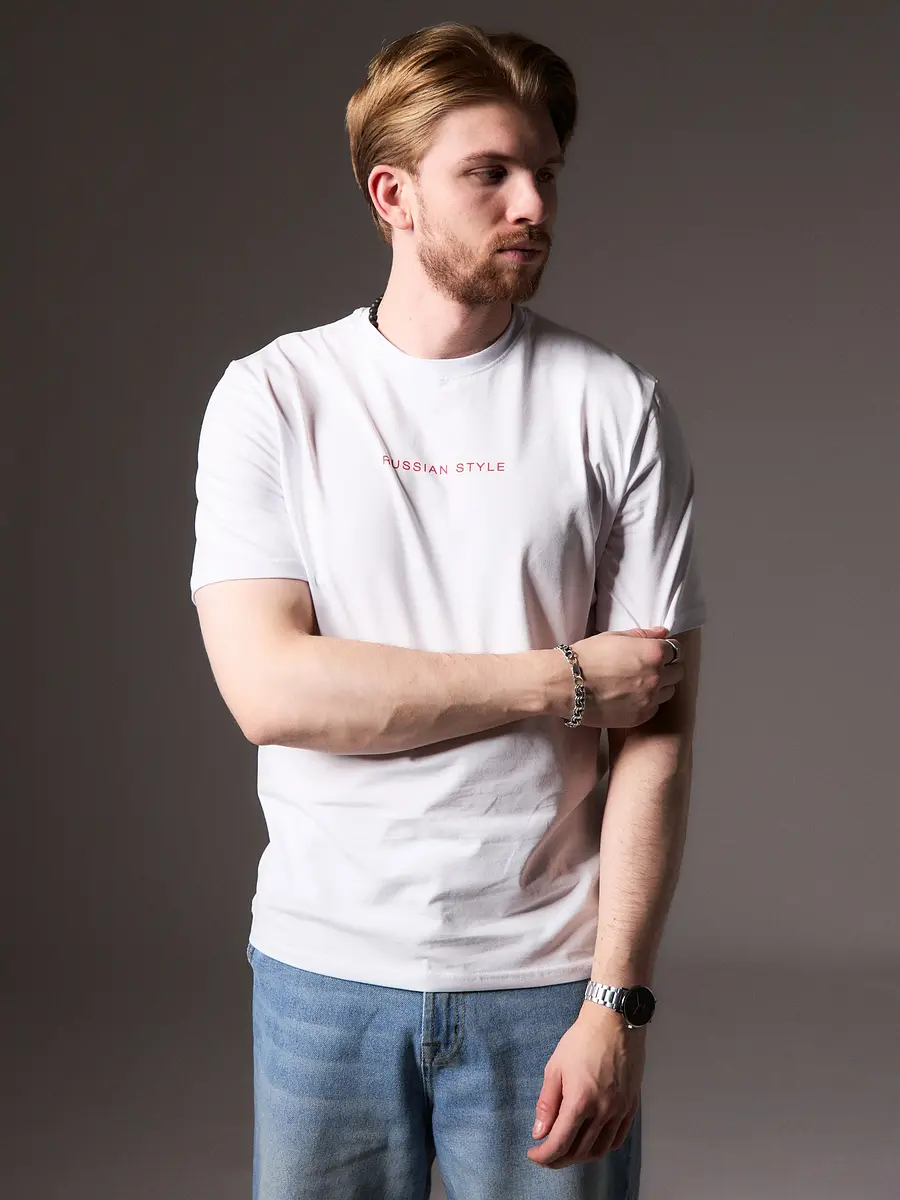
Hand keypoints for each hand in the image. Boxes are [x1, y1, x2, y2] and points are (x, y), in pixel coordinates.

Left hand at [526, 1002, 644, 1169]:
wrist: (614, 1022)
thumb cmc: (582, 1040)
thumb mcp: (555, 1068)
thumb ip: (547, 1103)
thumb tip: (539, 1132)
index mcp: (580, 1101)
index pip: (559, 1143)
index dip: (544, 1156)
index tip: (534, 1154)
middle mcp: (602, 1111)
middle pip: (579, 1151)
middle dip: (559, 1159)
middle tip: (546, 1155)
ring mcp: (619, 1110)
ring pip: (599, 1150)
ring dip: (580, 1157)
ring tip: (567, 1151)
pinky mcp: (630, 1106)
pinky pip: (617, 1139)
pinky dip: (602, 1147)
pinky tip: (591, 1143)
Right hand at [556, 625, 683, 728]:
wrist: (566, 684)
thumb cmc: (587, 656)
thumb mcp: (615, 637)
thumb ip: (643, 635)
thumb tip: (663, 633)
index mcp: (653, 653)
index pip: (677, 650)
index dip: (667, 650)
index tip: (657, 653)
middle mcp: (657, 677)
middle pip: (678, 672)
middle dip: (668, 668)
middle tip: (649, 667)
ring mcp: (650, 699)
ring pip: (669, 692)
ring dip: (660, 686)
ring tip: (640, 683)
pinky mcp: (640, 716)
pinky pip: (654, 708)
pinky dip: (648, 702)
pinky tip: (632, 697)